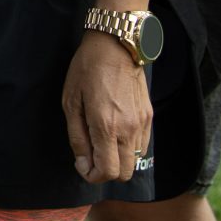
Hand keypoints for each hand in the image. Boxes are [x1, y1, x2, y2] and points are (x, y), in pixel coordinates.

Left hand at [61, 30, 152, 184]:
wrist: (116, 45)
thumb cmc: (87, 69)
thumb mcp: (71, 102)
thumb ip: (77, 137)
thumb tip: (83, 163)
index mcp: (106, 126)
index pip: (107, 172)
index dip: (91, 175)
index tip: (81, 164)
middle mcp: (128, 129)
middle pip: (124, 174)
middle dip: (106, 172)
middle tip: (91, 155)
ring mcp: (142, 124)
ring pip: (135, 162)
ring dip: (118, 160)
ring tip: (102, 140)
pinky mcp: (149, 117)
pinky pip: (142, 146)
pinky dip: (128, 148)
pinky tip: (115, 131)